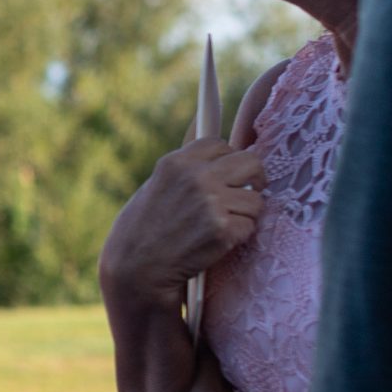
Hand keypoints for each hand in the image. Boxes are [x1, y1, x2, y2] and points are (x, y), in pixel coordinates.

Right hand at [100, 137, 265, 302]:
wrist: (136, 271)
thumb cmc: (143, 228)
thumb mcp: (157, 184)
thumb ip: (184, 159)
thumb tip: (201, 120)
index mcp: (176, 162)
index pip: (220, 144)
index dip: (226, 161)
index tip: (223, 177)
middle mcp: (196, 177)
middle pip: (250, 162)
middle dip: (253, 179)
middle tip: (245, 195)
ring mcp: (211, 203)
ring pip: (256, 199)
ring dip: (245, 214)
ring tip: (223, 226)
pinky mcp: (223, 230)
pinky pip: (250, 226)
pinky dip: (239, 237)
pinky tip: (217, 244)